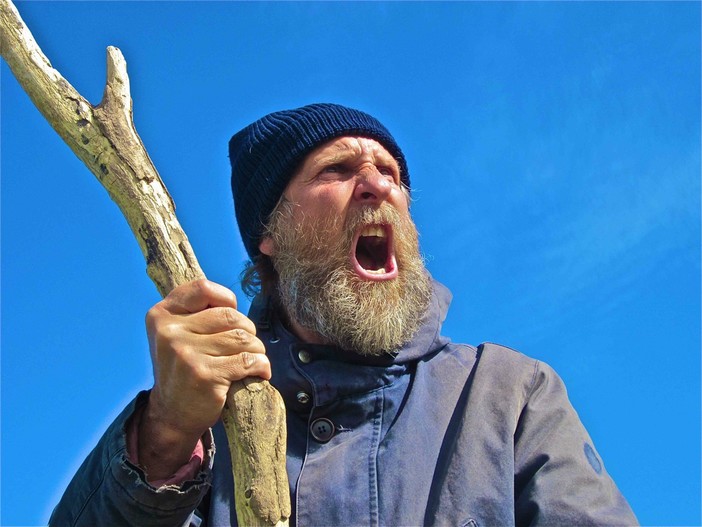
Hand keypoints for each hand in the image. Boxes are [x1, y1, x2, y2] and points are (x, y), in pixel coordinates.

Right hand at [139, 279, 269, 479]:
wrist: (171, 415)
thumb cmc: (183, 369)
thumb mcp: (176, 335)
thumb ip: (196, 313)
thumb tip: (233, 304)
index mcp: (161, 315)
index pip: (203, 288)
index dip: (226, 300)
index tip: (231, 317)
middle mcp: (170, 332)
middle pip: (230, 316)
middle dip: (247, 331)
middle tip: (244, 347)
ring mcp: (186, 353)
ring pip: (243, 338)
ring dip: (256, 350)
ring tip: (250, 361)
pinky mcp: (205, 375)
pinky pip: (249, 360)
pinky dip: (261, 366)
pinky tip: (259, 372)